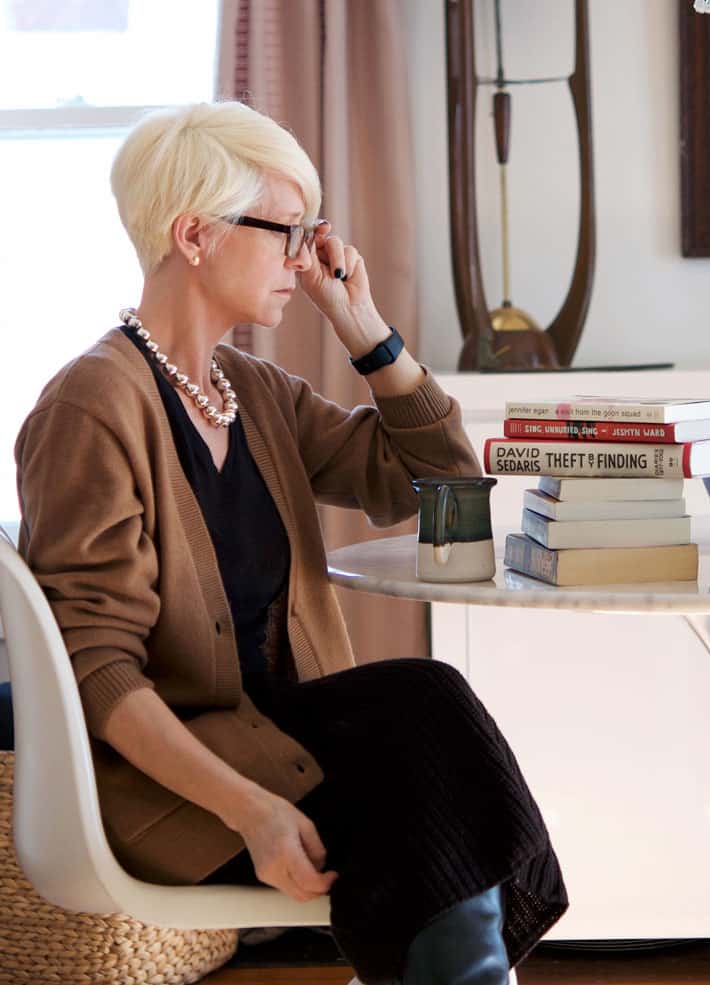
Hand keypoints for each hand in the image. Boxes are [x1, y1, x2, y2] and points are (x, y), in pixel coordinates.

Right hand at [232, 786, 338, 901]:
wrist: (249, 812)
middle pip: (302, 895)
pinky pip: (286, 888)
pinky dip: (297, 883)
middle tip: (327, 876)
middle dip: (318, 890)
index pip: (309, 882)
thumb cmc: (275, 812)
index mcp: (286, 853)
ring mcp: (266, 875)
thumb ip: (317, 849)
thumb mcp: (306, 824)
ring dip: (308, 888)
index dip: (325, 883)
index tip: (333, 876)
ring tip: (313, 868)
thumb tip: (321, 867)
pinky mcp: (263, 876)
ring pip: (294, 894)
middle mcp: (274, 868)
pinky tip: (300, 867)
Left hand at [299, 221, 390, 357]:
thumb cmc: (326, 297)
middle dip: (322, 231)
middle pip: (320, 234)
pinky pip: (349, 250)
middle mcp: (320, 255)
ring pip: (335, 242)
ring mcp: (336, 255)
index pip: (304, 240)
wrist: (349, 308)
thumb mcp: (312, 276)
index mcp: (307, 260)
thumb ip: (308, 254)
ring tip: (338, 276)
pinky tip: (347, 277)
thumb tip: (304, 233)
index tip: (307, 225)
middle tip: (325, 228)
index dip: (306, 229)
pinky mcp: (352, 257)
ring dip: (337, 258)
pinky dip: (348, 264)